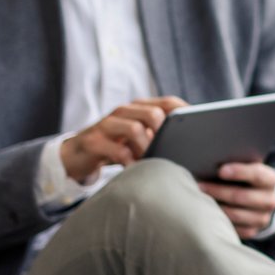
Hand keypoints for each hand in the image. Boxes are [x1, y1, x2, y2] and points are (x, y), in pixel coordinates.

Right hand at [60, 97, 187, 181]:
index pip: (168, 102)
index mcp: (139, 108)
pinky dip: (130, 163)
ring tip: (150, 163)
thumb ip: (159, 137)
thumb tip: (192, 147)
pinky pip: (117, 150)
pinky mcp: (94, 140)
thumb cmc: (116, 148)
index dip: (184, 113)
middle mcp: (124, 112)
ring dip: (147, 149)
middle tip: (168, 152)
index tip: (197, 130)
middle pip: (154, 114)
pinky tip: (135, 171)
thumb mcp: (138, 140)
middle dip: (165, 134)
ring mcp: (107, 124)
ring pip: (135, 128)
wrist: (76, 155)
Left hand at [199, 161, 274, 239]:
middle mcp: (270, 200)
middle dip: (219, 191)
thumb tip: (212, 164)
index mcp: (270, 180)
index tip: (220, 171)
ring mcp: (263, 218)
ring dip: (216, 207)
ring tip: (201, 200)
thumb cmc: (243, 178)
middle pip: (243, 196)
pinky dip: (220, 220)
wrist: (255, 198)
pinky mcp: (253, 231)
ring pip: (236, 214)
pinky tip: (209, 213)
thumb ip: (236, 165)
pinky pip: (234, 228)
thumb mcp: (246, 168)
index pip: (257, 175)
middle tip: (200, 186)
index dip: (239, 172)